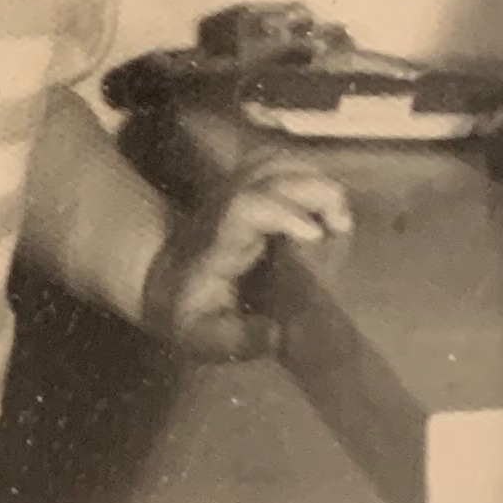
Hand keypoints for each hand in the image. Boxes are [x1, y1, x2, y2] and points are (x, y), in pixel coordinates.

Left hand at [146, 161, 350, 348]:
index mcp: (218, 240)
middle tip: (343, 227)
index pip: (246, 206)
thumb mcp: (202, 337)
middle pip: (268, 172)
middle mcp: (225, 206)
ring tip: (339, 218)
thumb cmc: (185, 310)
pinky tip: (323, 207)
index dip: (284, 211)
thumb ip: (236, 340)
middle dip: (314, 190)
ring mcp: (233, 190)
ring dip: (314, 180)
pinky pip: (277, 165)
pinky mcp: (244, 187)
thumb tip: (276, 334)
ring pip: (275, 163)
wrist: (159, 280)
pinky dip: (307, 177)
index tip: (316, 236)